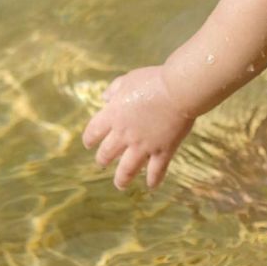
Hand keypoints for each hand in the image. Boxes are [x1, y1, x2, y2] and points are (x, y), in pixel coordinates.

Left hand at [81, 66, 193, 189]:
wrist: (178, 90)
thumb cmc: (153, 81)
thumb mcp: (128, 79)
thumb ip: (114, 90)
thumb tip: (105, 97)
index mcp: (113, 115)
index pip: (93, 132)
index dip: (90, 139)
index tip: (89, 144)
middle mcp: (125, 134)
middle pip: (107, 153)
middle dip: (103, 160)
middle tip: (102, 163)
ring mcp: (143, 145)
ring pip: (127, 169)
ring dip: (122, 179)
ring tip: (120, 184)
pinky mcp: (163, 150)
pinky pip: (156, 170)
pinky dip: (153, 180)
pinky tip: (151, 186)